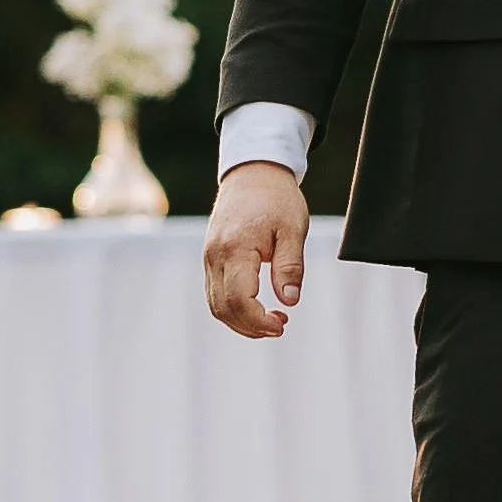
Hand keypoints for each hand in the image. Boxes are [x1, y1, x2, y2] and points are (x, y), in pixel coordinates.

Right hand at [204, 162, 308, 340]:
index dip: (258, 321)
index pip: (238, 299)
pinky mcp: (210, 258)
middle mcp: (215, 255)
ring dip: (241, 321)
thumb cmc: (277, 200)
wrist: (252, 174)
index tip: (282, 325)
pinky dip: (233, 308)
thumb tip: (289, 301)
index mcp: (236, 248)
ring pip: (215, 304)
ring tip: (272, 320)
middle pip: (223, 308)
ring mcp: (208, 257)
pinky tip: (257, 308)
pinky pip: (214, 293)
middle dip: (250, 326)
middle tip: (280, 326)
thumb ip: (290, 266)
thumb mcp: (293, 229)